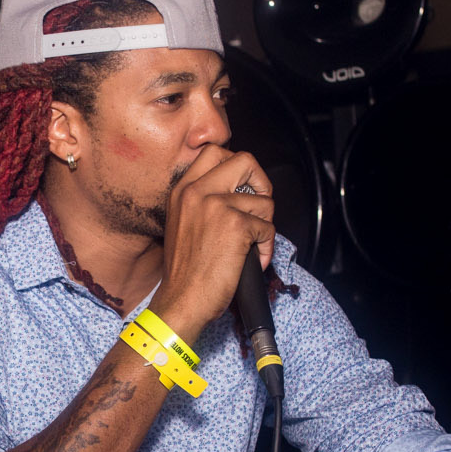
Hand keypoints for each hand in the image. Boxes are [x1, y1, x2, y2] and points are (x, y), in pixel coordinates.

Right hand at [150, 143, 273, 338]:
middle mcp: (197, 191)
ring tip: (251, 245)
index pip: (214, 151)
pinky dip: (267, 247)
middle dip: (261, 181)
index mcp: (182, 190)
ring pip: (263, 201)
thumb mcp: (182, 222)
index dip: (237, 165)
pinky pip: (268, 227)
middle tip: (259, 203)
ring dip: (264, 225)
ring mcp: (216, 205)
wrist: (182, 300)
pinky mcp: (236, 225)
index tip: (243, 185)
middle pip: (245, 159)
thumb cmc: (184, 271)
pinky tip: (254, 259)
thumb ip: (202, 200)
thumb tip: (237, 190)